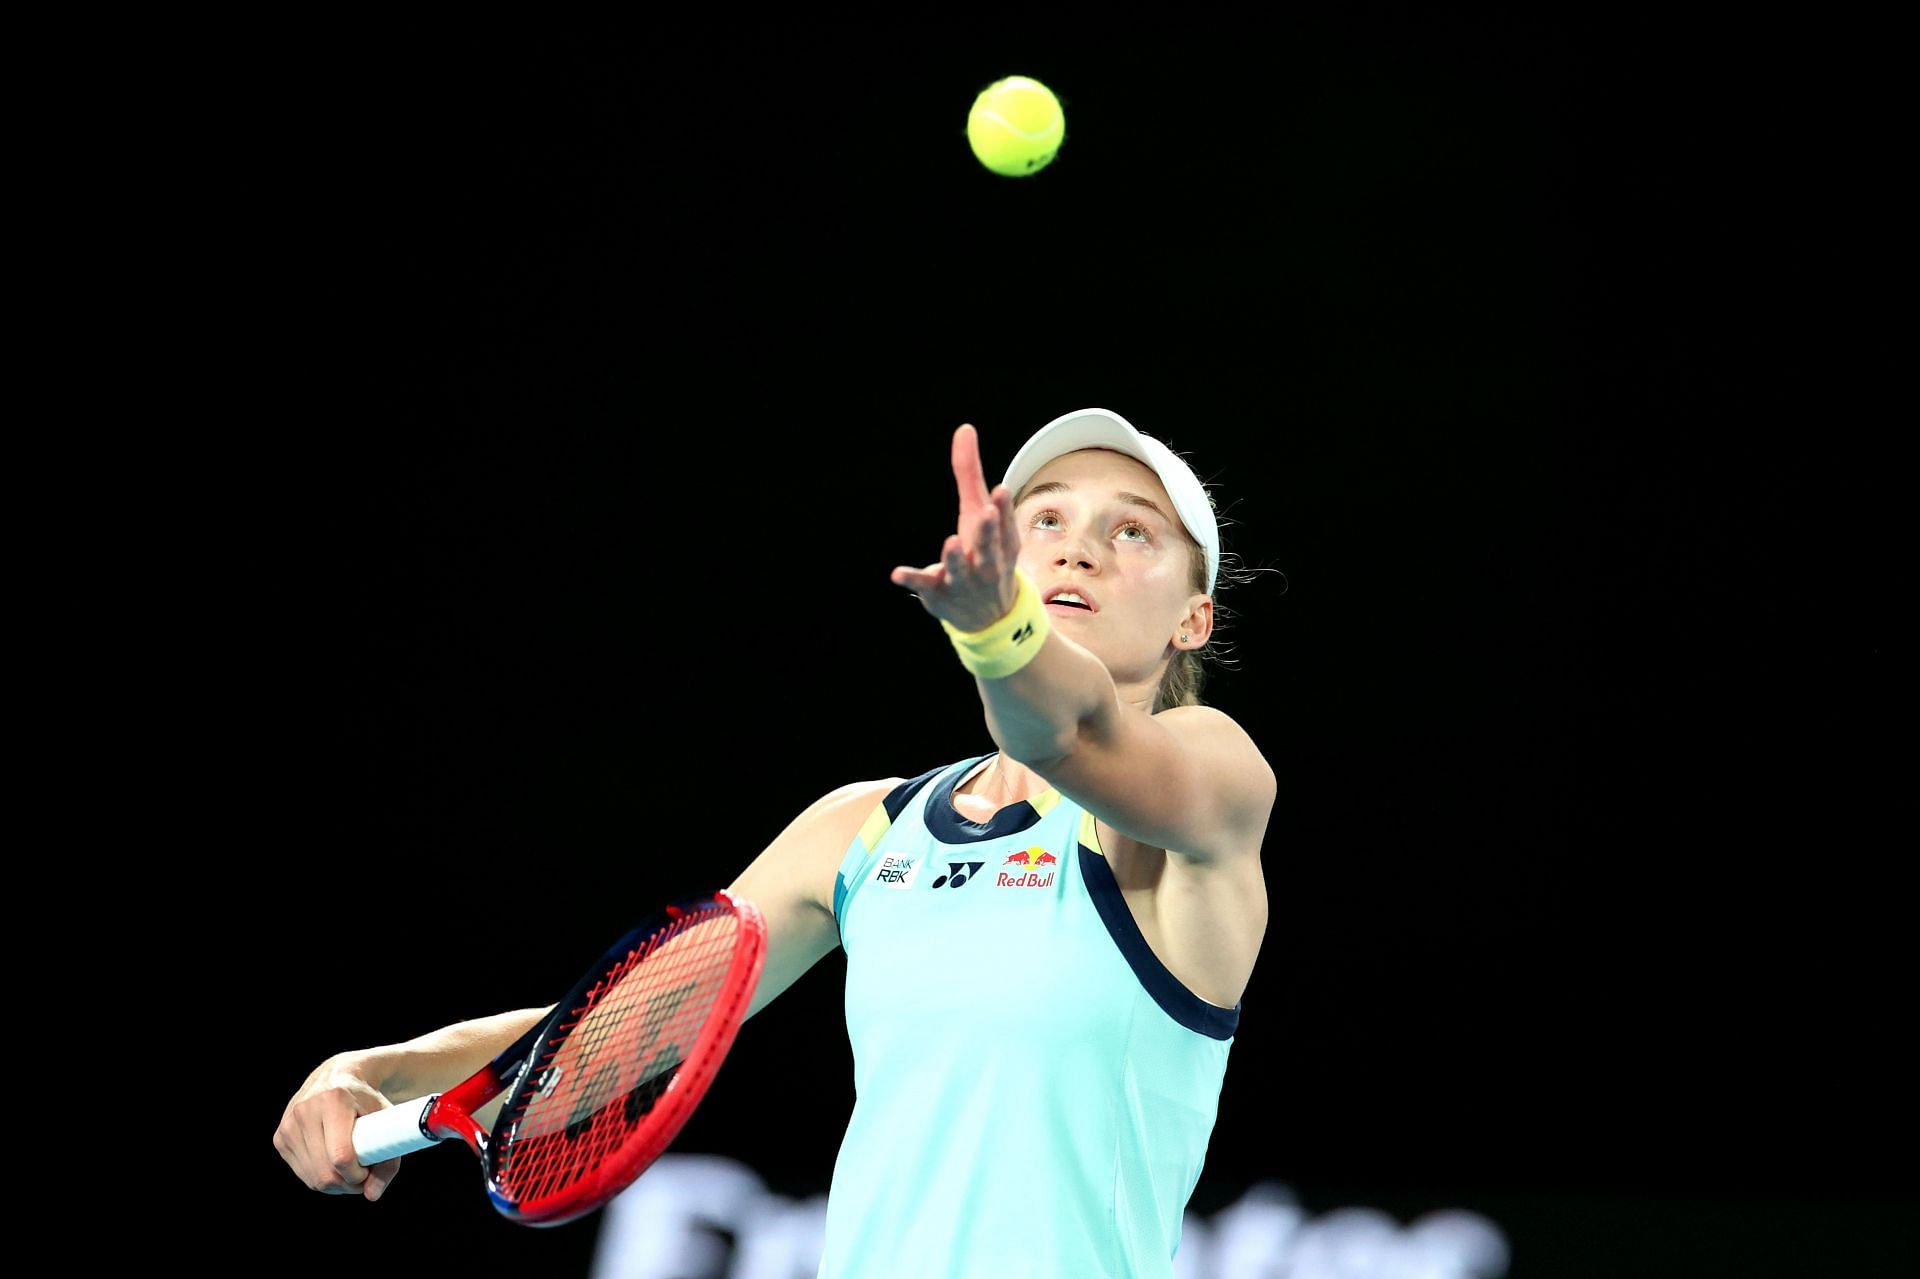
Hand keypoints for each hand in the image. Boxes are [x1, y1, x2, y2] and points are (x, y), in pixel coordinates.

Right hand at [273, 1053, 401, 1200]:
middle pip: (325, 1172)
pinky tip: (332, 1163)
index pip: (341, 1156)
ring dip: (335, 1184)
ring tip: (350, 1168)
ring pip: (313, 1178)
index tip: (369, 1172)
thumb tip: (372, 1195)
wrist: (336, 1077)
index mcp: (333, 1100)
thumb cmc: (366, 1101)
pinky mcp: (280, 1138)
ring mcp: (288, 1125)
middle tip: (363, 1175)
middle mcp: (306, 1110)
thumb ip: (387, 1159)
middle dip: (348, 1183)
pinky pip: (302, 1174)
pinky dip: (320, 1177)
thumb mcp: (385, 1120)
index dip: (358, 1175)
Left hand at [890, 424, 1022, 630]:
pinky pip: (924, 584)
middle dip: (988, 531)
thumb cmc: (985, 553)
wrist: (989, 617)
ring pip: (959, 568)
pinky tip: (896, 573)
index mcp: (1002, 543)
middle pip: (988, 547)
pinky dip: (912, 579)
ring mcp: (963, 579)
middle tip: (987, 513)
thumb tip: (964, 428)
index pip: (1004, 523)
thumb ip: (970, 474)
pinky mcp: (939, 591)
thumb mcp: (982, 515)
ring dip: (956, 558)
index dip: (1002, 507)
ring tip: (952, 543)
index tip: (999, 489)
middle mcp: (986, 562)